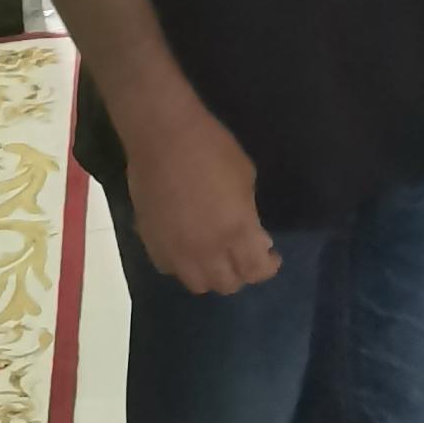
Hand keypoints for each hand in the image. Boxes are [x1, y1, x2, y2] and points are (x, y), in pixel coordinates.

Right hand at [125, 105, 278, 295]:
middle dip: (242, 273)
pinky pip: (171, 269)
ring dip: (212, 274)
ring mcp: (176, 251)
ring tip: (216, 256)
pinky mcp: (152, 243)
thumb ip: (249, 215)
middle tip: (245, 255)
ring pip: (198, 284)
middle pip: (227, 284)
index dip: (267, 267)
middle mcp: (206, 250)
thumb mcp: (245, 178)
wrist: (163, 138)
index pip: (256, 272)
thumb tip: (254, 237)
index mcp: (236, 232)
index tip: (271, 255)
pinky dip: (184, 265)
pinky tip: (189, 248)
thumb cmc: (212, 149)